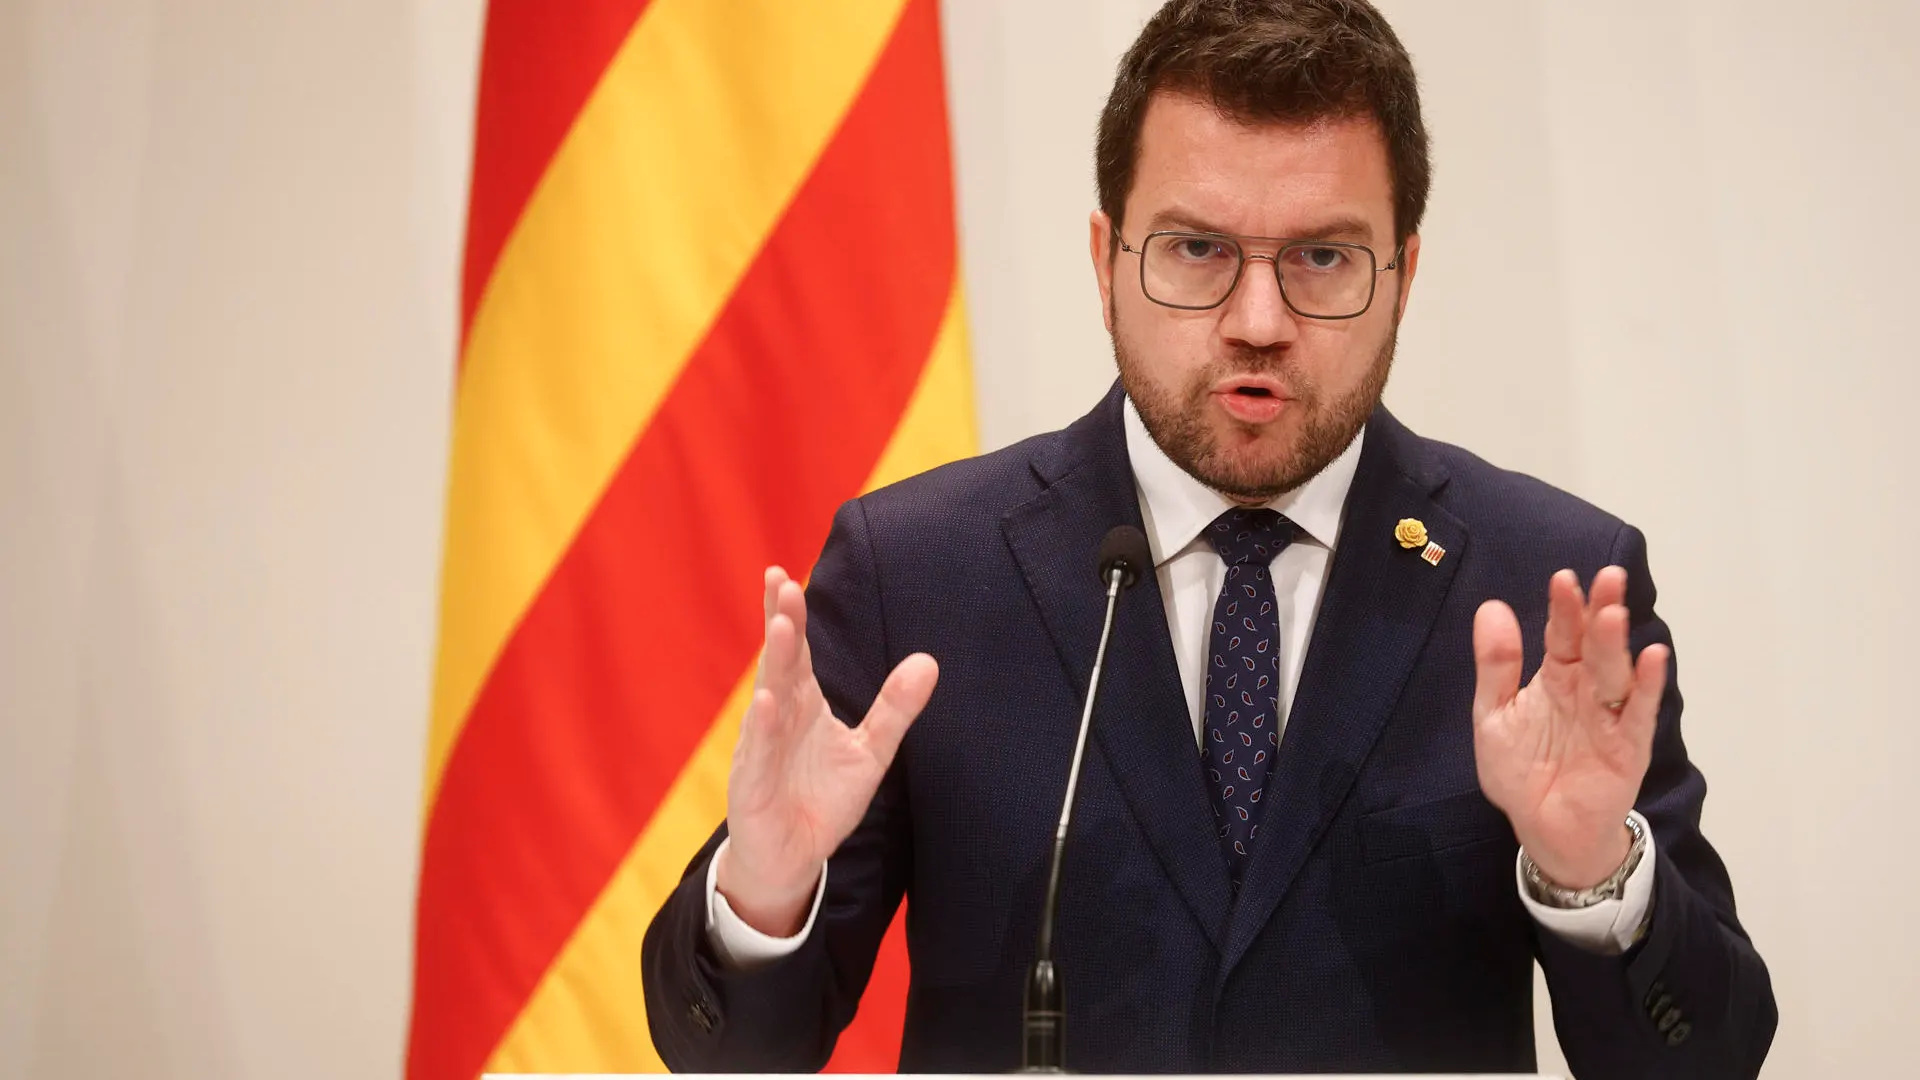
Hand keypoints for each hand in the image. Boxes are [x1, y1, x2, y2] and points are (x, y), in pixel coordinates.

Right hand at [714, 567, 938, 935]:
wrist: (792, 858)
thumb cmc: (822, 799)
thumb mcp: (870, 752)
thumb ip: (895, 708)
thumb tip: (929, 661)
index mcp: (801, 703)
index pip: (795, 650)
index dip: (790, 614)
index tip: (787, 575)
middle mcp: (777, 717)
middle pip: (778, 663)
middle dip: (781, 624)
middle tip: (783, 584)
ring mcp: (761, 748)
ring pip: (767, 699)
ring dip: (772, 664)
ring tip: (780, 627)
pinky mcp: (754, 785)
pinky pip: (760, 752)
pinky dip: (764, 727)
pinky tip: (767, 703)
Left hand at [1472, 567, 1667, 889]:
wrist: (1542, 828)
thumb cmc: (1521, 771)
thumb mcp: (1494, 714)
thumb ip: (1496, 666)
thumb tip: (1491, 607)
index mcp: (1557, 677)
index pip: (1564, 634)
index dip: (1565, 608)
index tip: (1563, 578)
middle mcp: (1588, 690)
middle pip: (1597, 645)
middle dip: (1601, 611)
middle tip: (1607, 576)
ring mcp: (1610, 716)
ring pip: (1616, 673)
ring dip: (1617, 643)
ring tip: (1615, 612)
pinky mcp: (1628, 747)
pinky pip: (1638, 713)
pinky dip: (1647, 686)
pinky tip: (1652, 657)